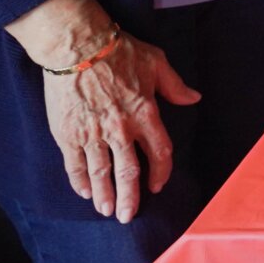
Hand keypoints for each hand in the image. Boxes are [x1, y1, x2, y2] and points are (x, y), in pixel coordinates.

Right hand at [7, 0, 199, 222]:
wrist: (77, 46)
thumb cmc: (120, 51)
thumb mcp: (156, 63)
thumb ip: (175, 86)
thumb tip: (194, 98)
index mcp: (145, 113)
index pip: (159, 151)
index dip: (161, 171)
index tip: (158, 184)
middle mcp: (121, 129)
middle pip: (129, 171)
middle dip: (129, 197)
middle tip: (127, 216)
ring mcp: (93, 134)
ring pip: (101, 172)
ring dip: (104, 195)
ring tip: (106, 211)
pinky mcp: (68, 134)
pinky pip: (74, 164)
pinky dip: (80, 180)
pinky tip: (84, 192)